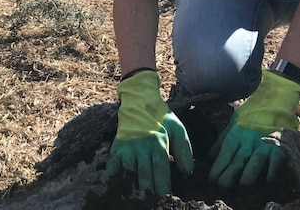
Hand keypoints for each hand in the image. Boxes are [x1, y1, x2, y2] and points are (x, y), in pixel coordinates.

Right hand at [106, 70, 193, 195]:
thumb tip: (186, 172)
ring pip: (129, 174)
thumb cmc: (161, 117)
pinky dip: (115, 178)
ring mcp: (128, 148)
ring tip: (137, 197)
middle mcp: (143, 147)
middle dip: (149, 191)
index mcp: (159, 143)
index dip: (163, 187)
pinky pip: (112, 166)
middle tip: (152, 200)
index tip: (165, 196)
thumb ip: (184, 150)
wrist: (139, 100)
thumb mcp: (177, 129)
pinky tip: (119, 186)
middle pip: (145, 176)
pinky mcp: (116, 147)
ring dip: (133, 187)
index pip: (161, 170)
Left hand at [208, 70, 299, 187]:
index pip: (224, 155)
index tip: (212, 180)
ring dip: (248, 176)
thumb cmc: (252, 113)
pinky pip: (275, 164)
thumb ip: (222, 140)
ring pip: (254, 164)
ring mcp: (264, 146)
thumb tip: (210, 156)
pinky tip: (266, 180)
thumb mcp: (234, 123)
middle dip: (228, 176)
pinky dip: (271, 173)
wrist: (275, 100)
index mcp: (236, 136)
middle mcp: (248, 142)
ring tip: (243, 183)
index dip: (217, 169)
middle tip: (222, 186)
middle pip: (237, 162)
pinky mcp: (279, 149)